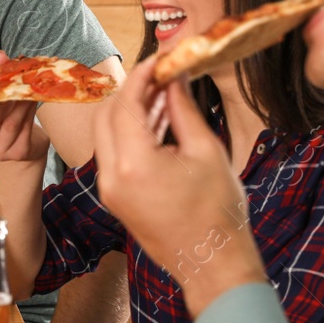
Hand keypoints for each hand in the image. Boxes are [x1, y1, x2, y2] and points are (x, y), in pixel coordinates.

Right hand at [0, 52, 49, 163]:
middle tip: (11, 82)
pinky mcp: (18, 152)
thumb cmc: (6, 119)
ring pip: (11, 123)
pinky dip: (29, 113)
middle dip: (1, 99)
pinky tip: (34, 100)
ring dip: (21, 103)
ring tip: (29, 87)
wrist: (25, 145)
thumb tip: (1, 55)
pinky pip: (25, 129)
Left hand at [94, 55, 265, 316]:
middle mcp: (111, 177)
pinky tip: (158, 123)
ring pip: (105, 134)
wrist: (211, 263)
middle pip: (106, 115)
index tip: (160, 58)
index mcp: (133, 164)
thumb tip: (174, 77)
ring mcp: (108, 190)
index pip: (125, 103)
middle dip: (131, 90)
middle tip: (162, 75)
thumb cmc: (218, 211)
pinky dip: (129, 134)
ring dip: (129, 111)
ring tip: (164, 95)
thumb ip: (182, 109)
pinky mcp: (114, 198)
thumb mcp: (206, 151)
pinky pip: (112, 155)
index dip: (141, 75)